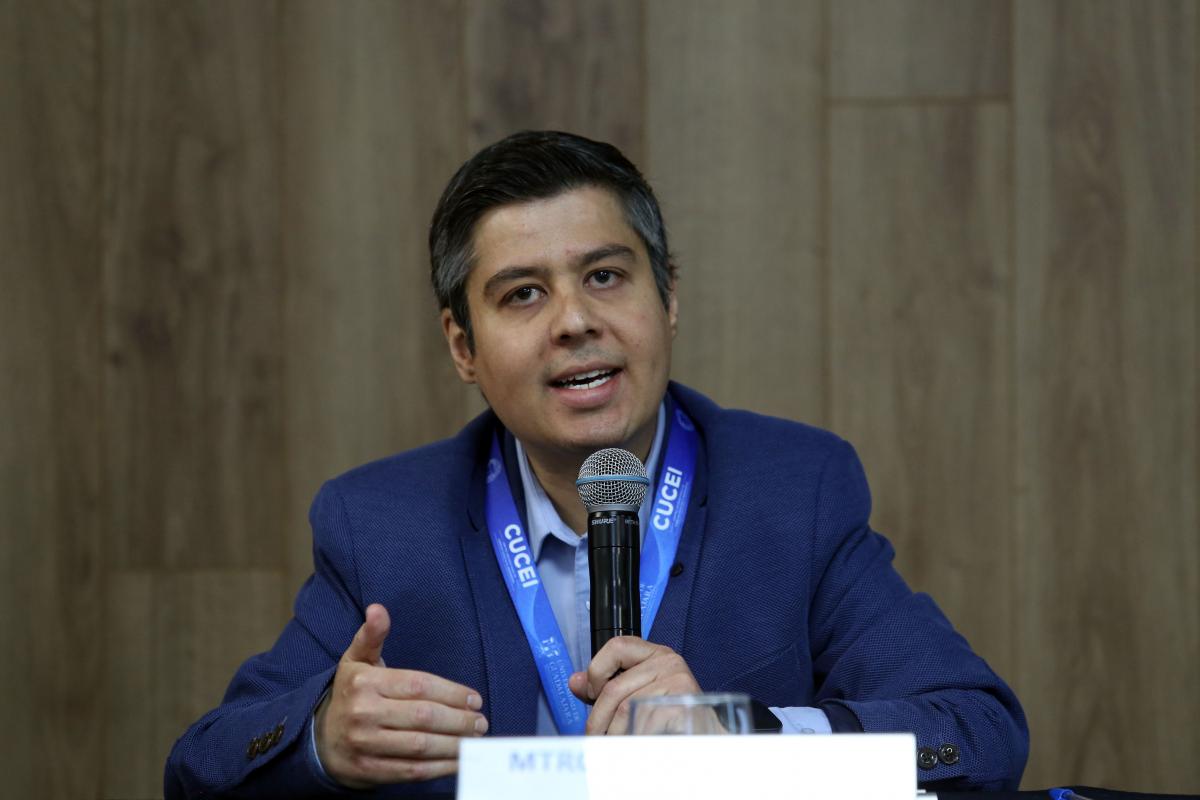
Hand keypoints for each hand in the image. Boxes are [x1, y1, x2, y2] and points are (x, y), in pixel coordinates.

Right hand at [314, 604, 487, 786]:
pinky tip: (459, 761)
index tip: (475, 699)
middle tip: (481, 721)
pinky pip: (412, 771)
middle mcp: (363, 713)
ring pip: (420, 746)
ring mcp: (366, 745)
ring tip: (476, 739)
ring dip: (455, 744)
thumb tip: (378, 609)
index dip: (451, 693)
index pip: (418, 686)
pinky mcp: (370, 771)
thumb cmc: (351, 694)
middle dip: (459, 720)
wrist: (321, 740)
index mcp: (364, 683)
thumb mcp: (356, 660)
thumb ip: (372, 635)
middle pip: (423, 717)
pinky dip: (440, 768)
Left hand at [567, 636, 701, 734]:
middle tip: (594, 738)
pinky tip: (632, 746)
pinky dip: (633, 739)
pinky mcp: (682, 703)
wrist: (708, 737)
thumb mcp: (637, 694)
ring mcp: (678, 680)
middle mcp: (668, 661)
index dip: (597, 670)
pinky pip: (644, 723)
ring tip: (611, 747)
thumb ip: (607, 687)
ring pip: (626, 709)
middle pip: (615, 687)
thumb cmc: (671, 717)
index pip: (616, 646)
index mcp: (655, 654)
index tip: (591, 693)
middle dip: (598, 718)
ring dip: (613, 734)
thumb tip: (575, 681)